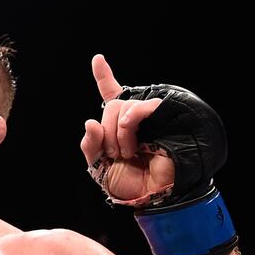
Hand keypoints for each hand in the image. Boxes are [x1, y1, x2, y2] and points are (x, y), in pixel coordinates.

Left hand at [80, 55, 174, 204]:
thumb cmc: (129, 183)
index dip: (104, 77)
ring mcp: (149, 118)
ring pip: (123, 107)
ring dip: (118, 133)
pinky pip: (142, 106)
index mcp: (118, 128)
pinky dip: (131, 119)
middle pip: (111, 107)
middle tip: (114, 154)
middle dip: (105, 132)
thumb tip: (90, 122)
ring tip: (127, 153)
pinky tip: (130, 134)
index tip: (98, 59)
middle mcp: (134, 119)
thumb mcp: (99, 167)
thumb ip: (91, 145)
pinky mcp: (163, 118)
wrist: (152, 194)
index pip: (111, 97)